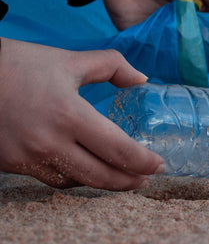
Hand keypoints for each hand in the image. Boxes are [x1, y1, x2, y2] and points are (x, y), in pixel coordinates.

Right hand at [0, 38, 164, 189]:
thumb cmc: (20, 65)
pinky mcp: (11, 163)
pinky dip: (75, 178)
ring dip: (103, 183)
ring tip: (122, 177)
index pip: (118, 150)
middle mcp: (49, 142)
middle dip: (129, 181)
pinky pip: (52, 179)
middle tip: (145, 179)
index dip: (143, 161)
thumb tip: (142, 79)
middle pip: (101, 176)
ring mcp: (28, 157)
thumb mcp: (70, 60)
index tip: (159, 164)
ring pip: (77, 182)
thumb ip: (112, 66)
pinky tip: (87, 171)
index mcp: (69, 114)